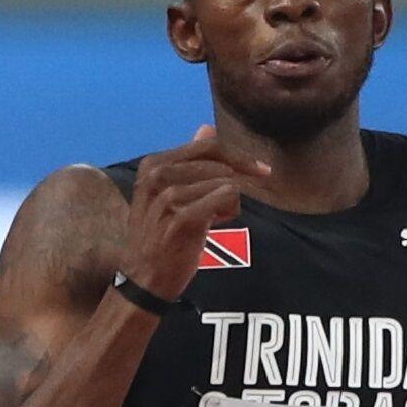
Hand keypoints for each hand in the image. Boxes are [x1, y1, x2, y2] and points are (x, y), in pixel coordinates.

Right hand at [120, 125, 270, 301]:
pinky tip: (217, 224)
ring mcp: (167, 197)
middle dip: (237, 181)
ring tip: (214, 219)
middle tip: (228, 206)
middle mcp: (157, 176)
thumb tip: (205, 129)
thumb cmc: (162, 233)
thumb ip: (188, 161)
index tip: (260, 169)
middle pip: (219, 163)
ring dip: (229, 203)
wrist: (146, 277)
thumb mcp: (168, 192)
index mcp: (153, 164)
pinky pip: (225, 198)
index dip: (238, 155)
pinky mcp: (181, 219)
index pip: (206, 146)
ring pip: (225, 182)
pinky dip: (229, 211)